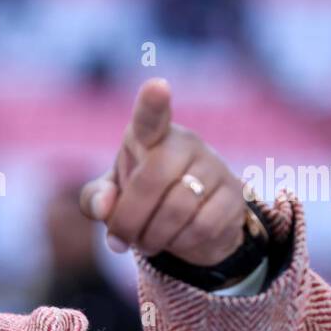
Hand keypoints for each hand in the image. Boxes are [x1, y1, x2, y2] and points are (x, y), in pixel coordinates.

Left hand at [79, 78, 246, 266]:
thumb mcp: (113, 198)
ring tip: (146, 242)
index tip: (157, 87)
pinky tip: (175, 241)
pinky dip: (180, 244)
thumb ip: (96, 198)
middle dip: (130, 219)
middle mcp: (186, 144)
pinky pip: (201, 226)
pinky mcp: (234, 195)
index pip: (151, 116)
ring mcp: (214, 167)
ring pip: (178, 208)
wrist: (193, 222)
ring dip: (152, 237)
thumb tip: (103, 206)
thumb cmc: (144, 199)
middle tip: (120, 239)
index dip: (153, 103)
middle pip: (153, 179)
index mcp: (150, 136)